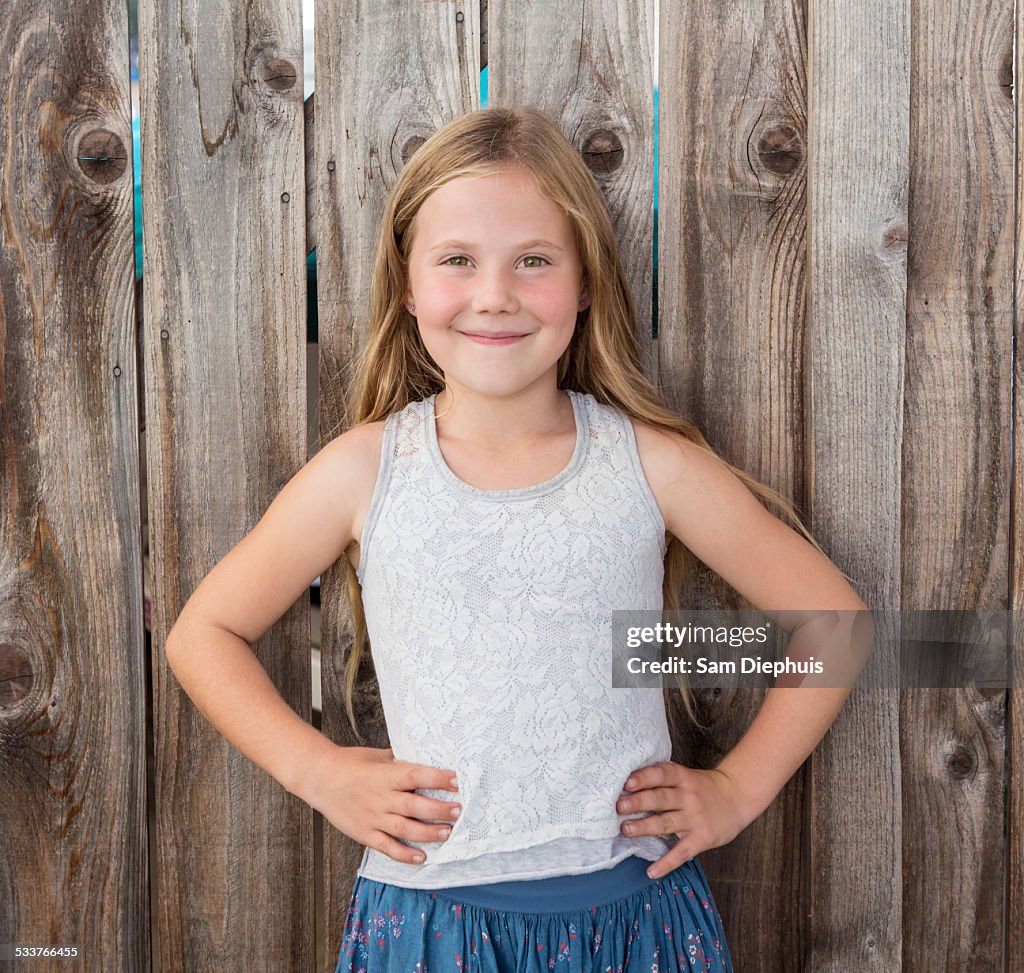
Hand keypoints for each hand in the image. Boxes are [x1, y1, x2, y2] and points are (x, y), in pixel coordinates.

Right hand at [301, 744, 461, 865]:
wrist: (319, 778)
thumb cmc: (350, 763)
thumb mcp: (378, 756)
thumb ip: (400, 762)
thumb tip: (426, 760)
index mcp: (385, 775)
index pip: (415, 775)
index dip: (437, 778)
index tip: (457, 780)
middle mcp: (381, 797)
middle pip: (415, 806)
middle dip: (439, 810)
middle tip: (459, 811)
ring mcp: (372, 817)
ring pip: (405, 828)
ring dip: (428, 832)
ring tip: (447, 833)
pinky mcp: (364, 833)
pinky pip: (387, 847)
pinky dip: (404, 854)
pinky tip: (421, 857)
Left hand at [616, 761, 755, 878]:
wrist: (738, 796)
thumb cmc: (704, 787)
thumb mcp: (686, 776)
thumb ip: (663, 779)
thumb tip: (627, 785)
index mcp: (683, 777)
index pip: (662, 774)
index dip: (644, 778)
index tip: (627, 782)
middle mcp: (688, 796)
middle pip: (660, 798)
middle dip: (638, 802)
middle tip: (618, 806)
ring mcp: (695, 818)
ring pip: (666, 822)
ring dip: (645, 827)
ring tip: (626, 829)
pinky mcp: (702, 838)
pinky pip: (682, 852)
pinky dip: (667, 863)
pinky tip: (652, 871)